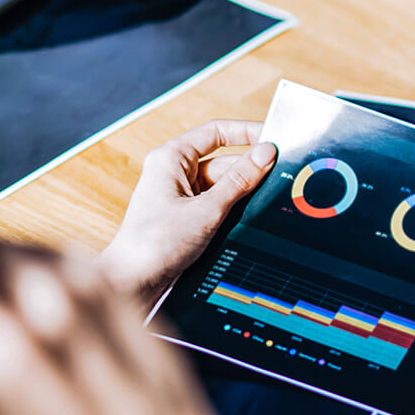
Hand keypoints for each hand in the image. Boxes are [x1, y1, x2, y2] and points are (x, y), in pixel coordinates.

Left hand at [96, 121, 275, 305]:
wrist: (134, 282)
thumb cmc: (154, 243)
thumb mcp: (207, 209)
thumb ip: (240, 180)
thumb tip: (266, 153)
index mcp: (171, 158)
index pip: (216, 132)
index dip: (247, 132)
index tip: (274, 138)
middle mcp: (175, 172)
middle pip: (224, 161)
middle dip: (250, 170)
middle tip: (280, 176)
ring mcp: (181, 194)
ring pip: (224, 184)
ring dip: (243, 192)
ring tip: (265, 201)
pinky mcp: (187, 215)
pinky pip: (218, 203)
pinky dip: (234, 208)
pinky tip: (250, 216)